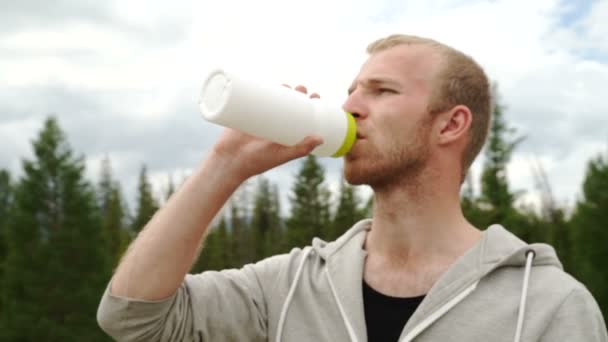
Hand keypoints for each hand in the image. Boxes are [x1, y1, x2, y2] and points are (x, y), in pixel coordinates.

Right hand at [209, 85, 323, 180]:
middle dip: (297, 94)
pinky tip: (266, 81)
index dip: (309, 105)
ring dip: (281, 88)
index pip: (301, 116)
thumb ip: (300, 149)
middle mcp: (274, 124)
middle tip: (302, 88)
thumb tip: (321, 138)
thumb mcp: (281, 155)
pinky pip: (253, 98)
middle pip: (288, 104)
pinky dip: (259, 89)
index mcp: (284, 134)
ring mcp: (259, 117)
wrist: (229, 161)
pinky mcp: (245, 113)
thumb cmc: (257, 162)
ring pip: (273, 99)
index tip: (316, 97)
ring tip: (287, 84)